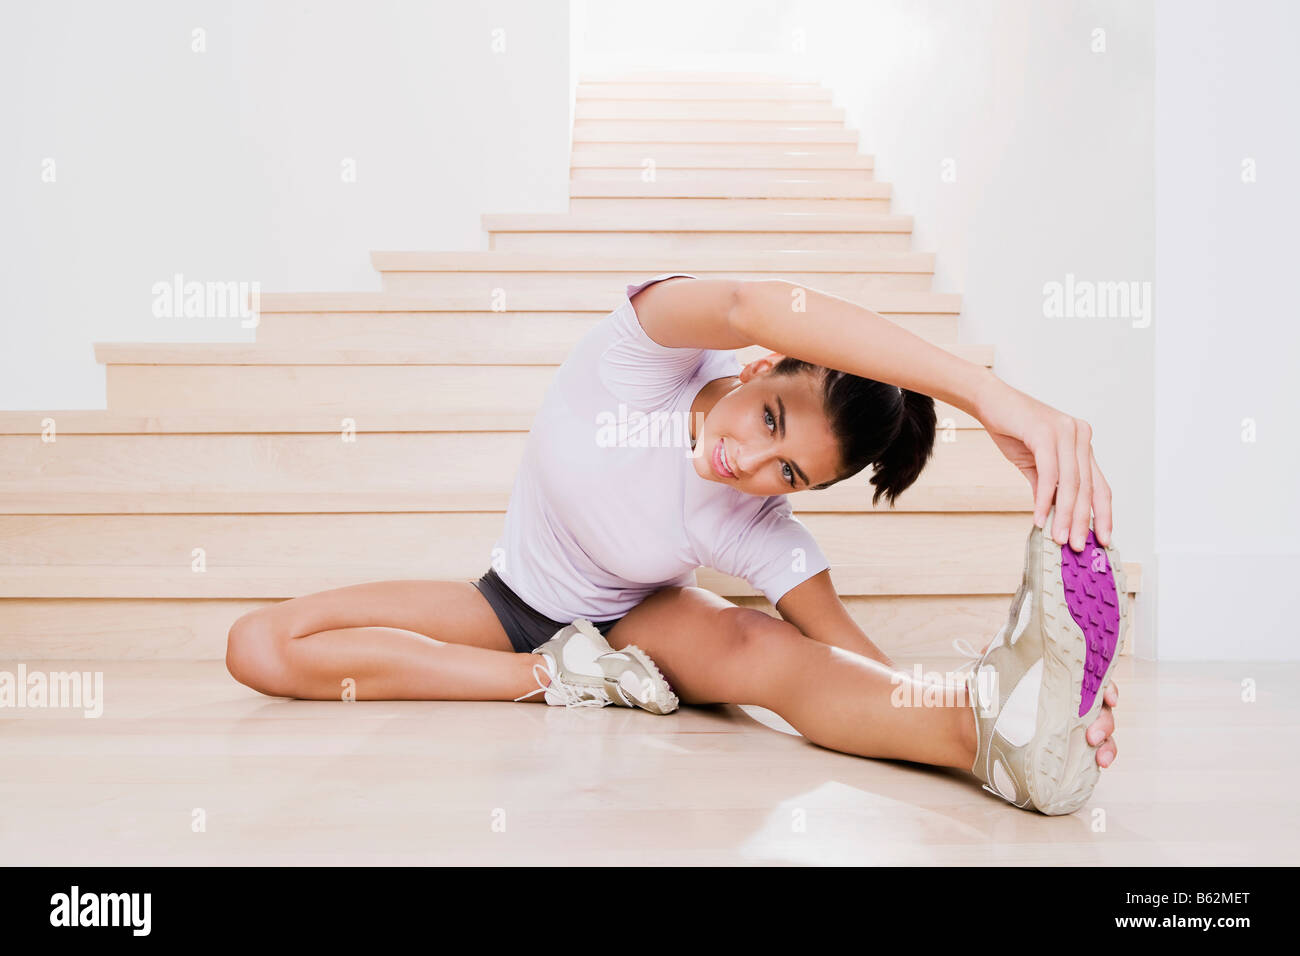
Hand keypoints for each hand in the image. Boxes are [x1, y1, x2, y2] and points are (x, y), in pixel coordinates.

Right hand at [972, 374, 1112, 549]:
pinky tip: (1040, 517)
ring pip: (1072, 484)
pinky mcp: (1046, 433)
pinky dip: (1044, 499)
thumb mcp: (1035, 463)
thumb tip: (1054, 517)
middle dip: (1082, 521)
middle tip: (1077, 546)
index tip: (1102, 539)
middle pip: (1087, 487)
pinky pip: (1050, 474)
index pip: (1099, 485)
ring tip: (1058, 537)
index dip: (1102, 514)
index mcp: (1082, 443)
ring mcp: (1066, 432)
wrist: (988, 401)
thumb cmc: (1011, 429)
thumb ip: (1048, 487)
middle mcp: (1080, 436)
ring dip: (1065, 515)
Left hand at [972, 631, 1118, 768]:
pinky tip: (1100, 765)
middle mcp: (1075, 702)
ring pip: (1103, 733)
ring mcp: (1074, 726)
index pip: (1093, 681)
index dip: (1107, 688)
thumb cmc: (996, 691)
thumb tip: (987, 650)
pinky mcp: (1069, 748)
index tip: (1109, 698)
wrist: (980, 725)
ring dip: (1107, 744)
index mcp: (1064, 681)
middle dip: (1104, 722)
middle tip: (1093, 735)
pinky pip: (1092, 754)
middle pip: (1102, 709)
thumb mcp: (998, 670)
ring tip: (1100, 757)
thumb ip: (1000, 658)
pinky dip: (1100, 759)